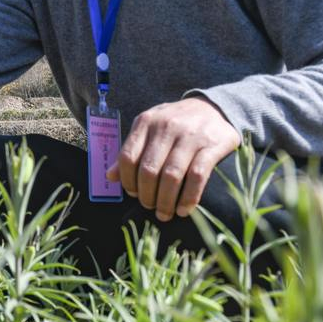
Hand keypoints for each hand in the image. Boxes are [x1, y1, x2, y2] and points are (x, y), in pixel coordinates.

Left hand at [106, 97, 240, 221]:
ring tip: (165, 213)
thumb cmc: (175, 123)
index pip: (128, 157)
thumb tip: (109, 176)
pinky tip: (184, 209)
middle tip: (150, 207)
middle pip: (148, 170)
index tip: (133, 194)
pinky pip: (197, 176)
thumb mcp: (150, 128)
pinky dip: (188, 197)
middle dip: (146, 196)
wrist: (213, 108)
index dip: (127, 181)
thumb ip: (132, 150)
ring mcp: (190, 136)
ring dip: (165, 201)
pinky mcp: (212, 145)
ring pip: (171, 176)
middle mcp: (166, 127)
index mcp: (146, 122)